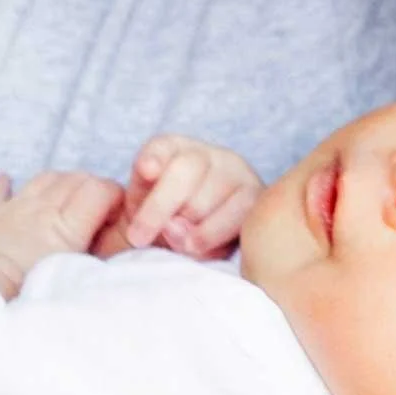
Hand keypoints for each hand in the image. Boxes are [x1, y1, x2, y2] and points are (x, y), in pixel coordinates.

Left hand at [0, 172, 123, 298]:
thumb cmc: (23, 297)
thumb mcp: (70, 281)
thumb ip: (95, 260)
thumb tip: (115, 248)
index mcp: (65, 226)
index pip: (99, 190)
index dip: (114, 195)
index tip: (118, 212)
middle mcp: (41, 209)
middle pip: (76, 179)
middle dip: (93, 187)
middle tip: (98, 208)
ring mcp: (13, 209)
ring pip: (45, 177)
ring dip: (60, 182)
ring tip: (66, 198)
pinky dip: (7, 185)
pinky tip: (9, 181)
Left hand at [93, 136, 261, 260]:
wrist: (199, 238)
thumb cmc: (164, 224)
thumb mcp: (140, 212)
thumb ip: (143, 211)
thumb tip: (170, 222)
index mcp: (173, 149)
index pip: (161, 146)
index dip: (153, 157)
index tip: (146, 171)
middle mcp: (207, 154)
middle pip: (185, 170)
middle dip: (159, 208)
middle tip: (139, 238)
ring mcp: (235, 171)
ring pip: (207, 199)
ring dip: (186, 228)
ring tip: (176, 244)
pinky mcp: (257, 195)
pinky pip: (237, 216)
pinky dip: (213, 236)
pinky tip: (197, 248)